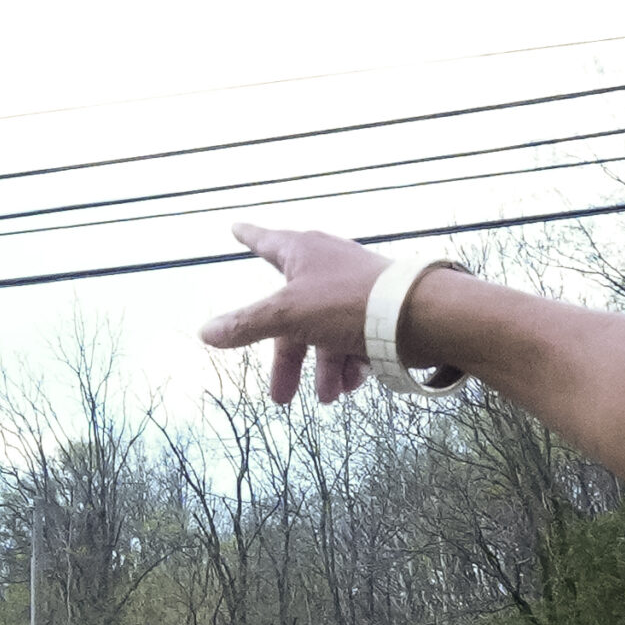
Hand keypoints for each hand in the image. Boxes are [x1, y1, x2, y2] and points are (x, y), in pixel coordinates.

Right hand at [200, 221, 390, 404]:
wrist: (418, 316)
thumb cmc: (348, 303)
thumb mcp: (287, 316)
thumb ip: (246, 325)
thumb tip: (205, 332)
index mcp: (302, 253)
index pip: (265, 240)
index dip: (248, 236)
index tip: (235, 227)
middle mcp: (326, 266)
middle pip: (292, 314)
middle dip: (289, 360)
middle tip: (281, 397)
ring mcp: (353, 289)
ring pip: (326, 333)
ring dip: (324, 370)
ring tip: (328, 397)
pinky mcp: (377, 311)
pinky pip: (354, 340)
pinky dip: (350, 364)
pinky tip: (351, 385)